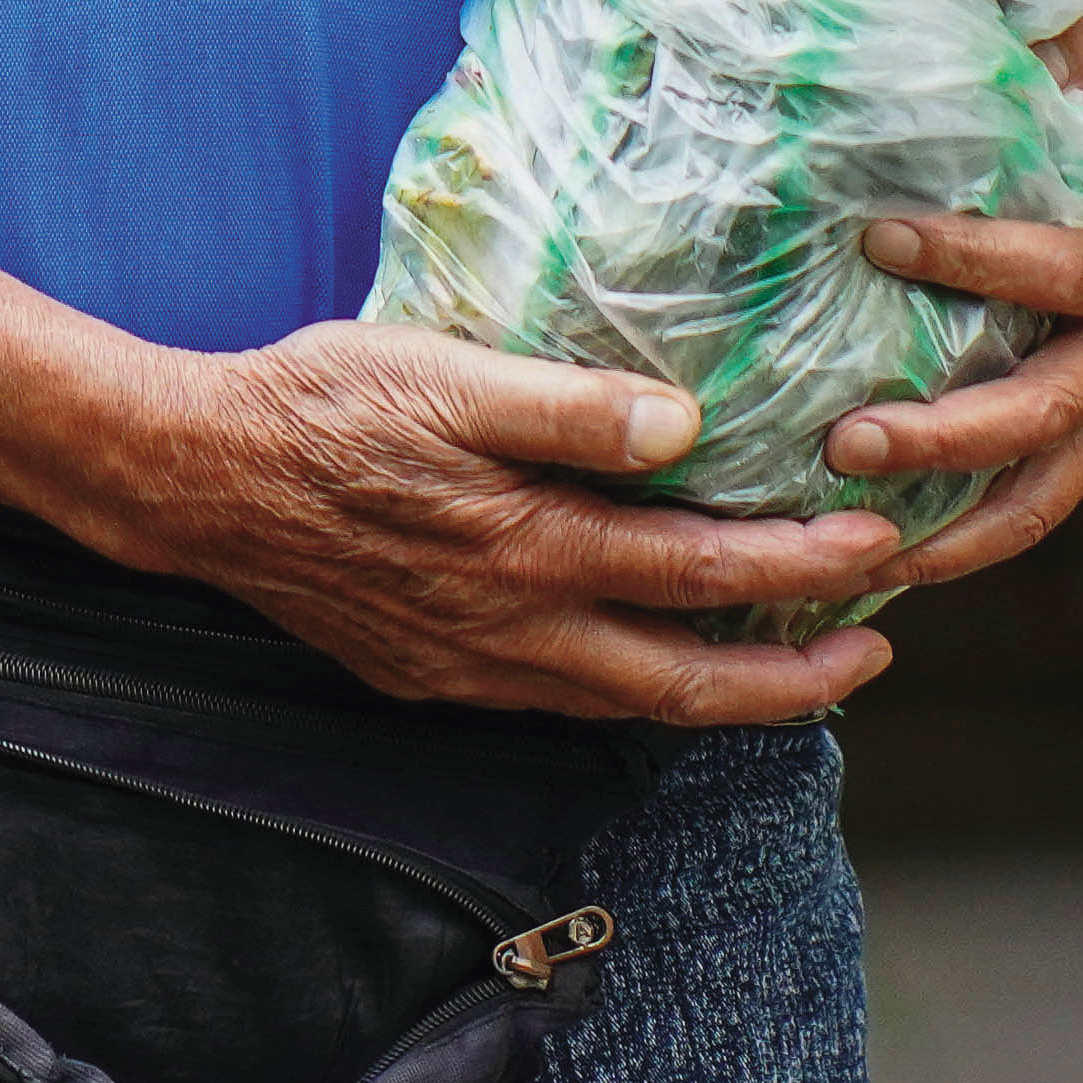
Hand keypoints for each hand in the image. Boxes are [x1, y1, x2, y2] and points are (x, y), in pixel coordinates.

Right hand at [100, 319, 923, 724]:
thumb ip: (570, 408)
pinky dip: (636, 695)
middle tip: (874, 654)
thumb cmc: (326, 406)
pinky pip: (563, 705)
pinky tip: (655, 666)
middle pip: (687, 684)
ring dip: (723, 697)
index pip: (706, 575)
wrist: (202, 480)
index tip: (881, 545)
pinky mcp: (435, 676)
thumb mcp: (448, 375)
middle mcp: (514, 631)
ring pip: (628, 708)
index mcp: (532, 550)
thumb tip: (685, 427)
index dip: (806, 567)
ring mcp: (473, 667)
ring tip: (795, 672)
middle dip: (796, 680)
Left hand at [820, 5, 1082, 595]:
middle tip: (847, 438)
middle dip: (944, 437)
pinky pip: (1044, 499)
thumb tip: (1027, 27)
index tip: (881, 237)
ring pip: (1044, 491)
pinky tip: (890, 563)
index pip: (1063, 270)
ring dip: (951, 533)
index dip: (974, 260)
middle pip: (1043, 414)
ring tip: (854, 553)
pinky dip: (971, 541)